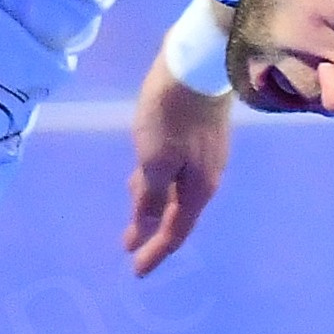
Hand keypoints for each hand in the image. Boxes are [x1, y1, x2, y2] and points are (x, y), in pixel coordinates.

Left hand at [121, 50, 233, 276]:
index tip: (135, 271)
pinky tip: (144, 166)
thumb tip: (143, 231)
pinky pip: (175, 169)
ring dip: (152, 199)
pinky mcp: (200, 135)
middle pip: (176, 212)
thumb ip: (149, 197)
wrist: (199, 62)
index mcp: (197, 189)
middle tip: (127, 240)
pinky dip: (157, 176)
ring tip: (130, 199)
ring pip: (174, 188)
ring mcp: (205, 155)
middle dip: (151, 227)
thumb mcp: (153, 160)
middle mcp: (206, 177)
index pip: (174, 232)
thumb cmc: (172, 116)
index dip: (154, 253)